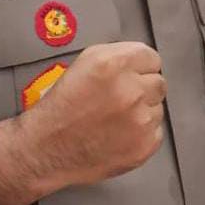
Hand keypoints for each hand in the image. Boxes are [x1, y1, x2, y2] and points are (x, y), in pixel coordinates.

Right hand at [20, 40, 165, 191]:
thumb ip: (116, 56)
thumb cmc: (60, 108)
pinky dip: (141, 134)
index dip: (139, 66)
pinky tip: (118, 135)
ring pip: (158, 108)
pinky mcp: (144, 145)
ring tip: (114, 119)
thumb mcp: (82, 64)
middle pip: (158, 82)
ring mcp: (140, 120)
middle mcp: (130, 90)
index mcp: (112, 65)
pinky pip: (156, 132)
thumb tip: (140, 62)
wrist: (45, 148)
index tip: (131, 75)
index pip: (151, 57)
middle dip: (142, 89)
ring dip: (142, 112)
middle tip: (119, 99)